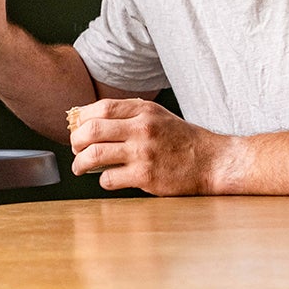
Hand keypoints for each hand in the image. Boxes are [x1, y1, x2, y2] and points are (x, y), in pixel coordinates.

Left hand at [68, 98, 228, 195]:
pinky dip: (102, 180)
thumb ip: (129, 116)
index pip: (101, 107)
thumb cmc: (183, 141)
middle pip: (92, 130)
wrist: (211, 161)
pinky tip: (108, 179)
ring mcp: (143, 153)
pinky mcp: (145, 176)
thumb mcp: (159, 117)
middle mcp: (142, 129)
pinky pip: (109, 178)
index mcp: (145, 111)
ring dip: (80, 163)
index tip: (78, 128)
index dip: (82, 118)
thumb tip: (92, 122)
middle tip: (76, 149)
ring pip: (94, 155)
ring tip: (80, 167)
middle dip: (76, 141)